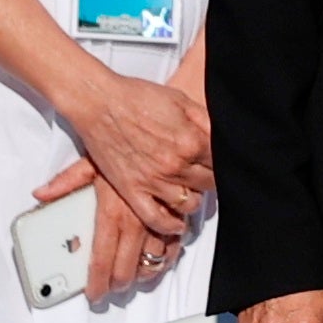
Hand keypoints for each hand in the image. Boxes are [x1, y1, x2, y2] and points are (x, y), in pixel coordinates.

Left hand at [32, 157, 178, 300]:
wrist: (160, 135)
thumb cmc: (124, 145)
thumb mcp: (90, 161)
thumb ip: (65, 183)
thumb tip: (41, 194)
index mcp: (112, 213)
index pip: (101, 259)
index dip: (97, 282)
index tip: (94, 293)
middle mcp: (137, 222)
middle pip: (127, 267)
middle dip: (119, 283)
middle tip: (112, 287)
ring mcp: (160, 221)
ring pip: (154, 261)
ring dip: (144, 273)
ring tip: (134, 277)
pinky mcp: (178, 215)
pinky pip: (175, 246)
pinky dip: (167, 257)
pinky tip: (159, 259)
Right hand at [63, 69, 212, 241]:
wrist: (98, 102)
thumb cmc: (137, 97)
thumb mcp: (181, 100)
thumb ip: (206, 122)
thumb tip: (223, 140)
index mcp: (191, 141)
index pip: (222, 164)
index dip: (222, 163)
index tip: (218, 163)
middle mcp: (176, 165)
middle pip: (209, 185)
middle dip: (210, 180)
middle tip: (204, 175)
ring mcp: (154, 180)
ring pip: (189, 205)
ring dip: (194, 200)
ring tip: (190, 192)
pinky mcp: (132, 190)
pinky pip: (157, 219)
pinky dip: (170, 225)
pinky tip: (177, 222)